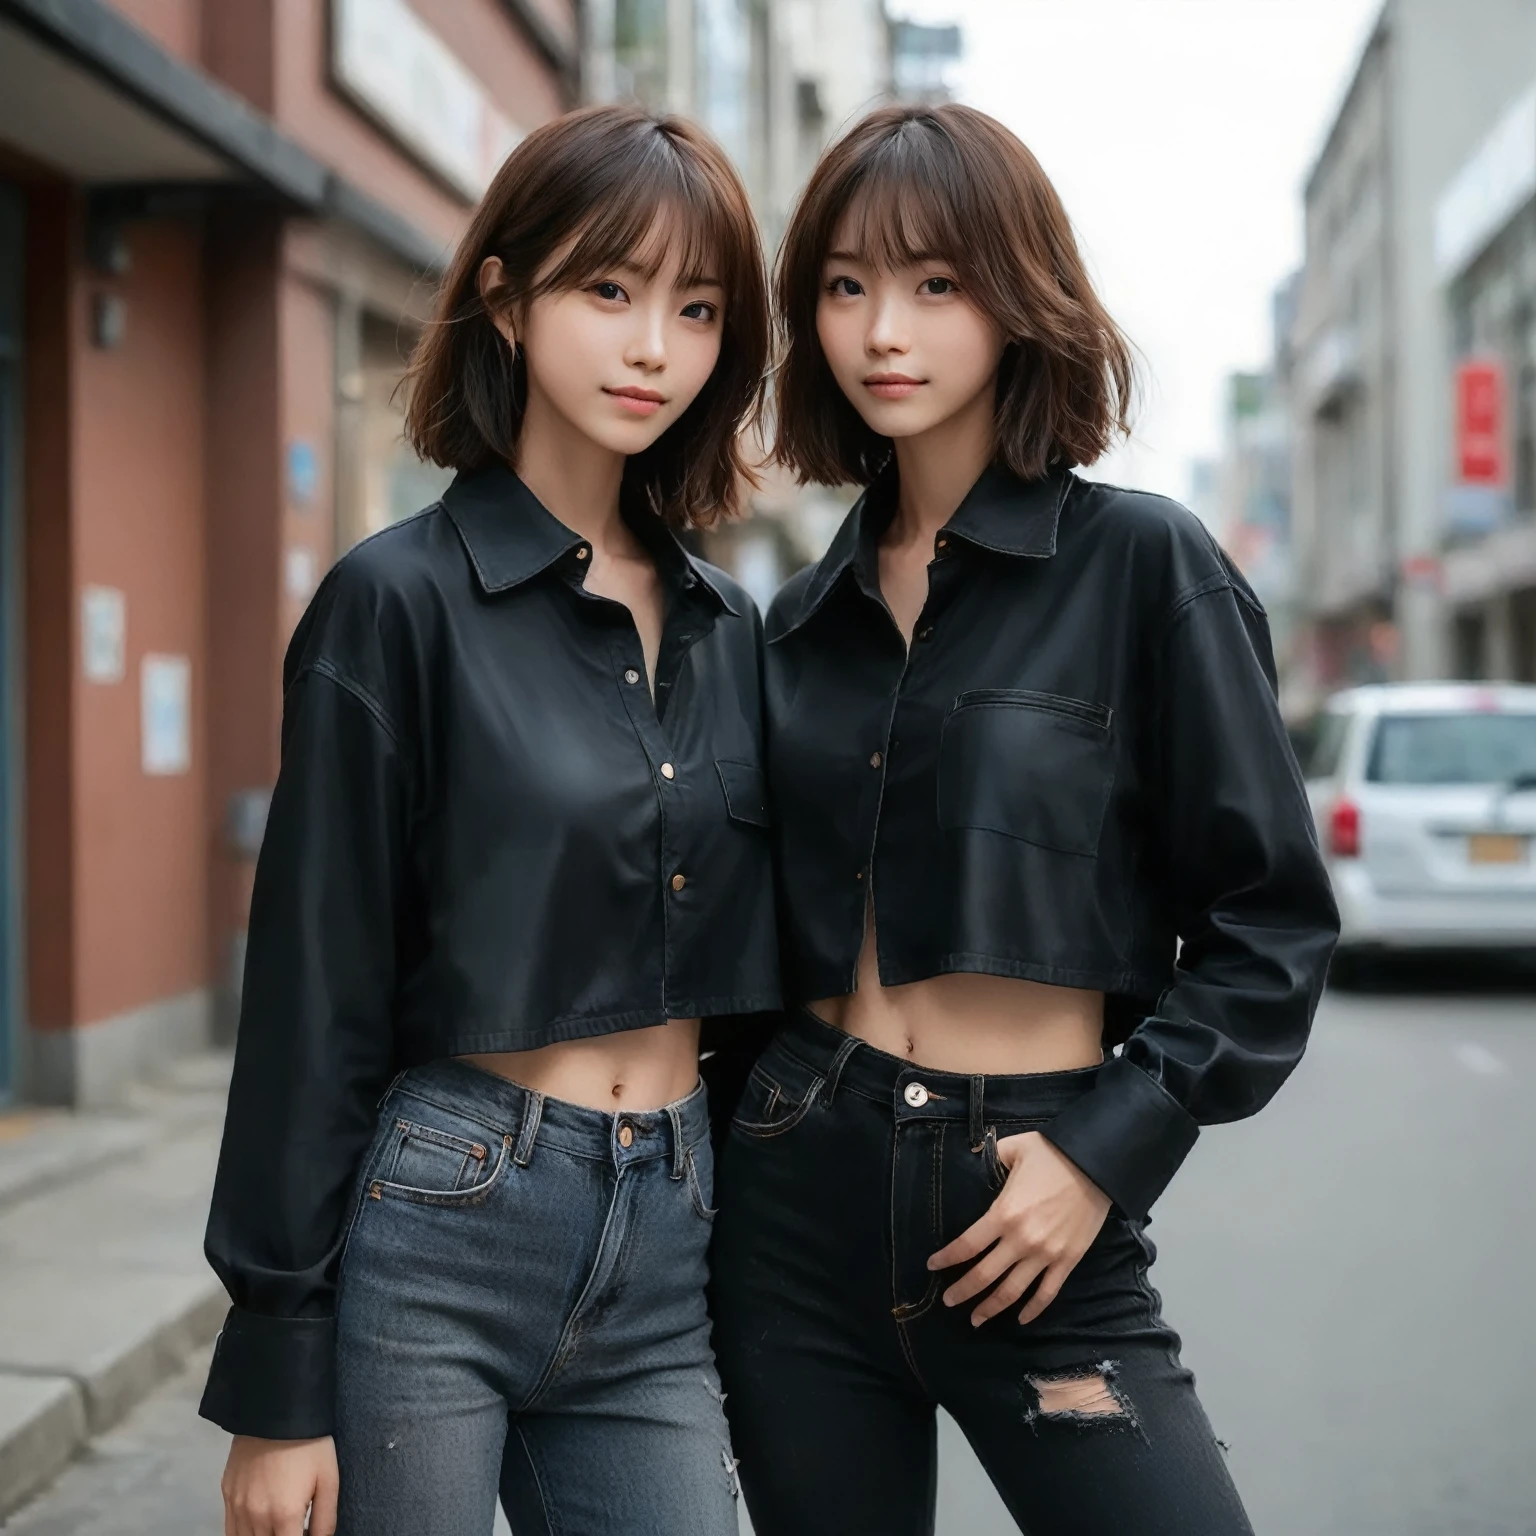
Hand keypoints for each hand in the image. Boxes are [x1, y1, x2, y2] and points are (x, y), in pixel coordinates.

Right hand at [222, 1434, 337, 1535]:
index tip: (305, 1532)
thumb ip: (326, 1520)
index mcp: (284, 1515)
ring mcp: (237, 1507)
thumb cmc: (310, 1445)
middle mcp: (256, 1517)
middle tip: (296, 1526)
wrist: (278, 1409)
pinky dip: (243, 1533)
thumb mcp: (329, 1480)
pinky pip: (230, 1529)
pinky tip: (260, 1524)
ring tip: (279, 1525)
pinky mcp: (226, 1494)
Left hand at [928, 1130, 1110, 1326]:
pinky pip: (1047, 1293)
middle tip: (948, 1301)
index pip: (967, 1245)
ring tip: (976, 1319)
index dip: (946, 1258)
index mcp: (1003, 1214)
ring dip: (991, 1308)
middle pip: (984, 1275)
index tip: (932, 1266)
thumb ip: (989, 1157)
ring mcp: (1046, 1254)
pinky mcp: (1068, 1261)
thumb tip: (972, 1157)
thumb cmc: (1052, 1154)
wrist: (1096, 1165)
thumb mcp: (1013, 1149)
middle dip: (962, 1292)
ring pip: (1012, 1291)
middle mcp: (1021, 1240)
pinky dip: (1033, 1309)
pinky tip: (1020, 1318)